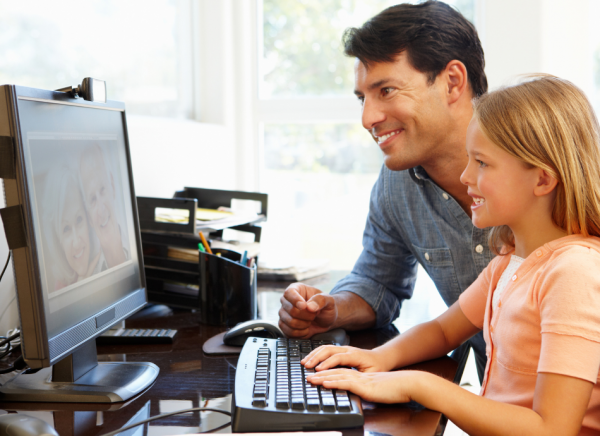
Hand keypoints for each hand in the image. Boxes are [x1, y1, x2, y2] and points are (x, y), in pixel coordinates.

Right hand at [278, 283, 336, 337]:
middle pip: (291, 310)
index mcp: (296, 289)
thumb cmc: (325, 307)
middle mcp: (287, 301)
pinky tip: (306, 328)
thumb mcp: (329, 300)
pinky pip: (289, 332)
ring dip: (304, 324)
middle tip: (315, 314)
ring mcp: (284, 314)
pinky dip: (301, 333)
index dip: (295, 300)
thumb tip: (309, 307)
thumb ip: (321, 300)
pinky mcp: (284, 326)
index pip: (289, 293)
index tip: (304, 306)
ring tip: (310, 320)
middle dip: (307, 316)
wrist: (325, 320)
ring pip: (290, 322)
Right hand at [301, 345, 389, 372]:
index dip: (326, 363)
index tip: (317, 370)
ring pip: (326, 347)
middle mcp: (347, 349)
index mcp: (355, 355)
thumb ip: (360, 378)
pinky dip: (317, 353)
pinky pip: (326, 348)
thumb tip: (349, 384)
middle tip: (306, 366)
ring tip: (304, 362)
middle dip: (316, 357)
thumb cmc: (377, 367)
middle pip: (328, 349)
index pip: (337, 357)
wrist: (381, 358)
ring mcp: (343, 348)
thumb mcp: (372, 374)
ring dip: (314, 354)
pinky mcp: (340, 349)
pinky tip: (310, 359)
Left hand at [306, 368, 422, 403]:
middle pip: (335, 371)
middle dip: (319, 372)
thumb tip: (355, 393)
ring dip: (322, 377)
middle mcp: (357, 375)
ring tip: (310, 379)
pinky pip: (346, 382)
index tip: (313, 375)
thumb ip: (364, 389)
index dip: (325, 372)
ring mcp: (360, 379)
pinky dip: (333, 382)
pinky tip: (324, 383)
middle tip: (306, 374)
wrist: (406, 384)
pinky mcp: (364, 386)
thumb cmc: (393, 389)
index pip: (339, 372)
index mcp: (359, 376)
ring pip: (337, 375)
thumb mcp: (374, 389)